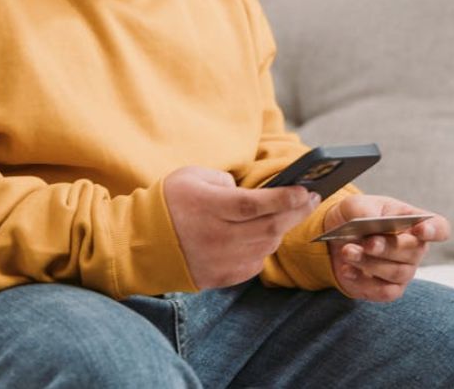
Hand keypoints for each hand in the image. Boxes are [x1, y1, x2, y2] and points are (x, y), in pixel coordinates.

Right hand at [164, 166, 318, 289]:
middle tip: (311, 200)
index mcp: (208, 207)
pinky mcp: (220, 277)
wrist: (142, 242)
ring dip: (281, 230)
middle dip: (296, 212)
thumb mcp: (192, 176)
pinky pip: (254, 265)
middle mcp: (216, 237)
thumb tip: (251, 192)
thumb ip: (225, 181)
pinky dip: (263, 249)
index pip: (255, 204)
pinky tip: (262, 236)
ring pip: (266, 247)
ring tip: (286, 216)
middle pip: (269, 227)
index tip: (305, 191)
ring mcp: (219, 260)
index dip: (284, 199)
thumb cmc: (169, 202)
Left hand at [324, 194, 449, 301]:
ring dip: (370, 263)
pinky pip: (384, 292)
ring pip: (397, 272)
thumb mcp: (356, 205)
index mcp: (413, 222)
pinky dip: (363, 281)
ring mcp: (404, 271)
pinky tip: (347, 270)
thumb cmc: (354, 217)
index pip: (439, 228)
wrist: (335, 238)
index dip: (434, 230)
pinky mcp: (388, 289)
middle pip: (414, 252)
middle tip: (367, 243)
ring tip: (347, 251)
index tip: (420, 229)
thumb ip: (365, 211)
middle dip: (388, 247)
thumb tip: (370, 221)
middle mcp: (414, 249)